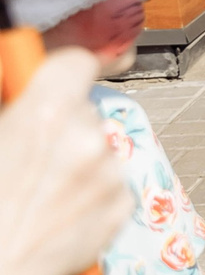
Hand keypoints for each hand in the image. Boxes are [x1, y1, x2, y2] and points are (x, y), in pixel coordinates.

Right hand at [0, 50, 125, 274]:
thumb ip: (12, 109)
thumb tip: (21, 88)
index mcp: (45, 114)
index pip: (76, 62)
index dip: (63, 71)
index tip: (55, 79)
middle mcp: (86, 138)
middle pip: (85, 111)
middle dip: (63, 125)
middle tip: (30, 155)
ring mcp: (109, 174)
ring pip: (98, 149)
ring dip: (78, 161)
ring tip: (38, 192)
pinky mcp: (122, 205)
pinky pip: (110, 183)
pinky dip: (91, 192)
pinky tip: (57, 212)